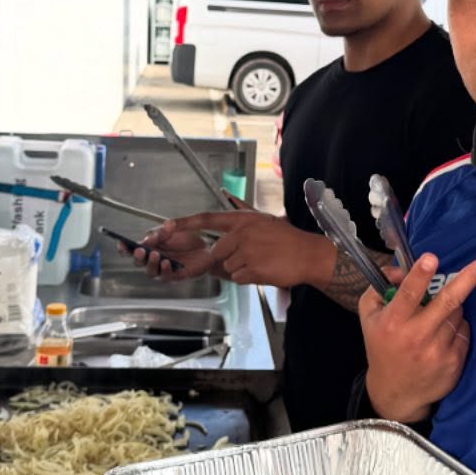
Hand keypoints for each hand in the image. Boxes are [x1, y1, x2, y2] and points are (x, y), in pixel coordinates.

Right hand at [126, 221, 217, 281]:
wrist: (208, 245)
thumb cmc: (188, 237)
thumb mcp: (173, 229)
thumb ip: (161, 232)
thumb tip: (148, 238)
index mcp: (150, 247)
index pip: (132, 249)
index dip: (124, 248)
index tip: (121, 243)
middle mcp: (155, 260)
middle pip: (139, 263)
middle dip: (137, 257)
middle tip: (140, 250)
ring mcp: (165, 269)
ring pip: (151, 272)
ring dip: (151, 264)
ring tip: (156, 254)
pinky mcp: (177, 275)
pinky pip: (168, 276)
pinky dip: (165, 270)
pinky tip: (167, 262)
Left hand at [169, 209, 333, 288]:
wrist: (307, 255)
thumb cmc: (286, 238)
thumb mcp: (263, 218)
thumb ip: (242, 210)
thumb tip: (227, 196)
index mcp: (242, 220)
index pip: (207, 219)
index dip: (185, 223)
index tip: (167, 225)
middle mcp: (242, 234)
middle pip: (216, 251)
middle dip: (228, 258)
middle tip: (251, 255)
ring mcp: (247, 253)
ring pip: (227, 267)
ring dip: (240, 268)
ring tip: (260, 261)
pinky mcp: (252, 270)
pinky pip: (239, 278)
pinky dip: (249, 277)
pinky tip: (263, 269)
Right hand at [360, 251, 475, 423]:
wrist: (395, 392)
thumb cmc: (382, 345)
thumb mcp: (369, 315)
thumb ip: (379, 287)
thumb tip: (401, 269)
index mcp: (393, 322)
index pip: (408, 294)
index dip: (420, 275)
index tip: (432, 258)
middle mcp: (417, 336)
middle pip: (448, 301)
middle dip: (471, 277)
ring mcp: (438, 351)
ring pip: (458, 312)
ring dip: (452, 307)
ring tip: (434, 319)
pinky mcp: (454, 362)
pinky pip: (464, 330)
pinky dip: (457, 326)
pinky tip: (441, 336)